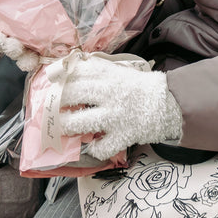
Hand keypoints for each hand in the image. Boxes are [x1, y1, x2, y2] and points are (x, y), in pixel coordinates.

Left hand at [58, 63, 181, 159]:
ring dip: (66, 126)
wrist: (168, 102)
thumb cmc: (137, 87)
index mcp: (107, 75)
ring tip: (63, 127)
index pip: (74, 71)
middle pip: (71, 94)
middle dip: (55, 102)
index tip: (50, 85)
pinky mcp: (123, 135)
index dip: (57, 79)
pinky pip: (101, 147)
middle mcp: (109, 93)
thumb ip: (95, 69)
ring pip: (79, 122)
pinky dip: (94, 149)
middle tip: (50, 108)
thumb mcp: (117, 71)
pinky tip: (93, 145)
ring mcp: (115, 115)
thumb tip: (66, 68)